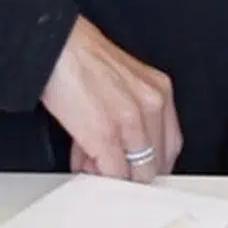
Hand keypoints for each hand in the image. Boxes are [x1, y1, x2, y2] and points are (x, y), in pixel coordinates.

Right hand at [41, 14, 181, 181]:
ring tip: (95, 169)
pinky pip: (113, 175)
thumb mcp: (123, 85)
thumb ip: (131, 118)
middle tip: (113, 174)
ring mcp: (132, 121)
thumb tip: (122, 153)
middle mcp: (152, 104)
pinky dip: (100, 180)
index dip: (151, 163)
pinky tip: (87, 170)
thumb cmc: (83, 63)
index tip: (137, 170)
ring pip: (138, 173)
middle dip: (134, 176)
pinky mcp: (106, 136)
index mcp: (160, 90)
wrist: (58, 48)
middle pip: (157, 162)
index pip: (170, 144)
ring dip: (116, 179)